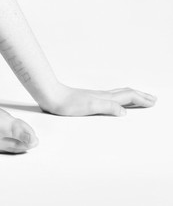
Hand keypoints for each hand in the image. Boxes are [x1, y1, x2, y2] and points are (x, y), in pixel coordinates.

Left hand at [38, 83, 157, 116]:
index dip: (142, 99)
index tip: (153, 102)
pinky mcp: (88, 99)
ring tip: (138, 97)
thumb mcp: (90, 107)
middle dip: (140, 96)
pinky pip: (109, 98)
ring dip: (131, 96)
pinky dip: (119, 98)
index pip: (128, 97)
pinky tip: (114, 102)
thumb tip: (125, 112)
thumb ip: (108, 107)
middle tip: (152, 98)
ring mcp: (95, 97)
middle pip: (126, 93)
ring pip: (118, 94)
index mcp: (105, 98)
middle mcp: (102, 96)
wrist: (50, 95)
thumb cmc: (67, 103)